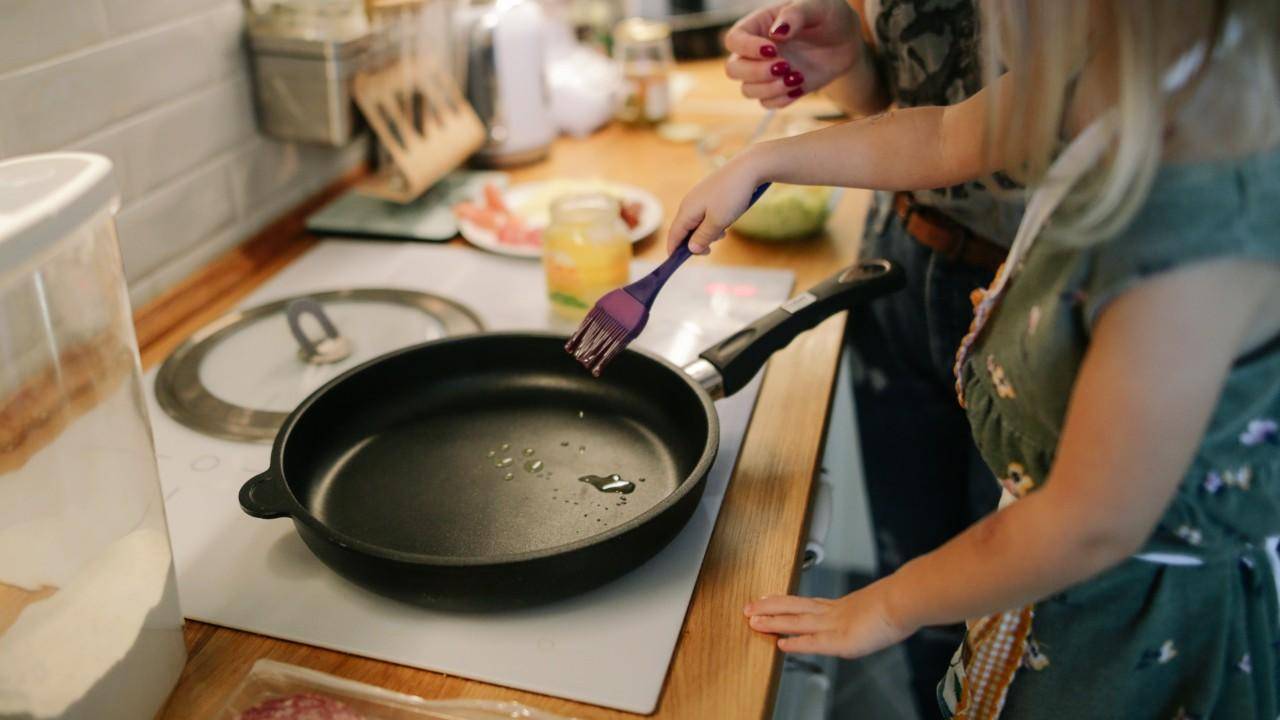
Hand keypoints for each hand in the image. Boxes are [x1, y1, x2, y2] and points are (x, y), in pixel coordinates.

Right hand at [666, 148, 767, 254]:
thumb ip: (702, 237)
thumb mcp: (718, 222)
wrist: (748, 168)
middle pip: (685, 229)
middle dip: (695, 242)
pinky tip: (726, 221)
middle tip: (711, 249)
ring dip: (707, 232)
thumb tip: (690, 249)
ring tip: (723, 233)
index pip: (674, 235)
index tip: (676, 263)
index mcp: (687, 210)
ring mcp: (699, 197)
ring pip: (697, 222)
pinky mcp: (710, 193)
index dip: (674, 250)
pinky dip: (713, 222)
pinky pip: (705, 214)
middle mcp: (689, 203)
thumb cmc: (732, 195)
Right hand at [724, 0, 862, 108]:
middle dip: (756, 72)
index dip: (747, 48)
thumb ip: (796, 14)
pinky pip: (767, 103)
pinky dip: (782, 100)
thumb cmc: (829, 16)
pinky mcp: (778, 89)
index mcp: (758, 25)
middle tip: (785, 66)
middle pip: (733, 70)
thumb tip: (777, 33)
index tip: (773, 49)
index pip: (734, 40)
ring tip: (797, 77)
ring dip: (770, 88)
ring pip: (747, 90)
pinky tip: (800, 86)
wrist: (845, 41)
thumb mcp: (818, 6)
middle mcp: (756, 51)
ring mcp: (765, 72)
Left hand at [743, 582, 913, 658]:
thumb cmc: (899, 603)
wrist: (905, 600)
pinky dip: (796, 643)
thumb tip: (875, 614)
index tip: (767, 599)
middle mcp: (832, 613)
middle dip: (769, 608)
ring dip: (773, 622)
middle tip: (748, 608)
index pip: (806, 604)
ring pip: (797, 621)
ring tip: (753, 621)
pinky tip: (780, 644)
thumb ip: (869, 612)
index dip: (784, 602)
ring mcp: (835, 625)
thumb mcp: (879, 607)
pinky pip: (813, 642)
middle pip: (793, 607)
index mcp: (841, 606)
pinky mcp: (841, 640)